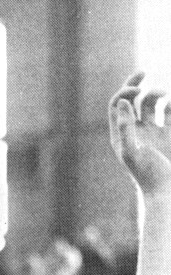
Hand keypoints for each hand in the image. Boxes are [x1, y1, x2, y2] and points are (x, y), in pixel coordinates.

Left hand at [109, 72, 170, 196]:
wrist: (167, 193)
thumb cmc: (148, 176)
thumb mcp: (132, 153)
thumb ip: (125, 128)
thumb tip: (123, 102)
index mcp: (122, 135)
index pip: (117, 105)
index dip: (124, 93)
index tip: (136, 92)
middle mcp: (136, 131)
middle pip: (131, 100)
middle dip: (135, 84)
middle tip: (143, 72)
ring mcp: (153, 132)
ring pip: (151, 103)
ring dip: (156, 93)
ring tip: (164, 96)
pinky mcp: (170, 134)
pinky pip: (170, 112)